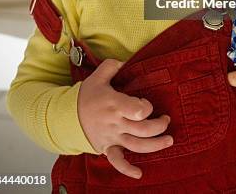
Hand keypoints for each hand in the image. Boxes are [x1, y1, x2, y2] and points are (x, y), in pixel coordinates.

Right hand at [77, 59, 172, 178]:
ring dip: (155, 145)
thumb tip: (127, 61)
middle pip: (143, 129)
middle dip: (159, 126)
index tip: (146, 102)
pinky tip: (139, 173)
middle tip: (166, 120)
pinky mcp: (107, 147)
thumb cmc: (86, 95)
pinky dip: (127, 169)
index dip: (147, 106)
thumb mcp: (98, 75)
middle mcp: (116, 123)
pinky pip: (117, 161)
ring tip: (168, 141)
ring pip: (137, 146)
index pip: (138, 110)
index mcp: (115, 105)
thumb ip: (113, 65)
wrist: (67, 116)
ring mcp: (112, 137)